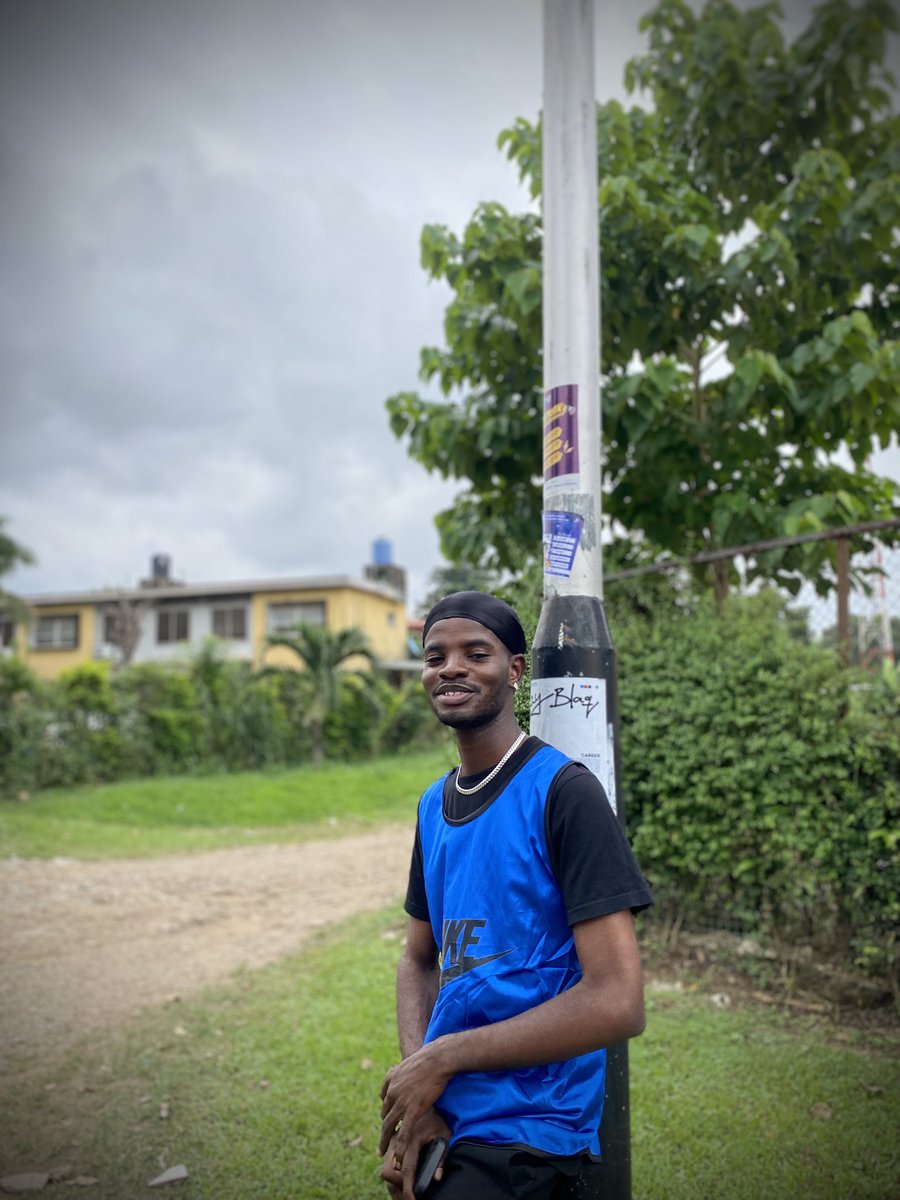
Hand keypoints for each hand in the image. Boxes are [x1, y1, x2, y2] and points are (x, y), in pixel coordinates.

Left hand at [379, 1039, 451, 1159]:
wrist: (437, 1058)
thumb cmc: (429, 1058)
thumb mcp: (410, 1061)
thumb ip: (405, 1070)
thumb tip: (408, 1070)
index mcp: (391, 1079)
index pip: (384, 1098)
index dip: (386, 1111)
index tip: (387, 1120)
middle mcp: (392, 1091)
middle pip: (384, 1114)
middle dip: (384, 1129)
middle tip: (382, 1142)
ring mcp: (401, 1101)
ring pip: (388, 1126)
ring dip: (385, 1140)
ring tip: (382, 1152)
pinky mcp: (413, 1109)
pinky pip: (404, 1132)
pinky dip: (400, 1146)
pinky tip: (398, 1156)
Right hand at [380, 1108, 449, 1199]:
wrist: (427, 1085)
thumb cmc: (440, 1114)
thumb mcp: (445, 1134)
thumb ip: (441, 1157)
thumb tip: (436, 1178)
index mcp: (413, 1138)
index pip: (407, 1169)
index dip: (408, 1188)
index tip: (410, 1199)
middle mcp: (397, 1135)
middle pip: (387, 1170)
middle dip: (396, 1182)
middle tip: (406, 1184)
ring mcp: (390, 1133)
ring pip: (384, 1157)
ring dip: (392, 1166)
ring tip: (404, 1171)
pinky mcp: (387, 1127)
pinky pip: (384, 1142)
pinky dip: (389, 1150)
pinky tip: (398, 1152)